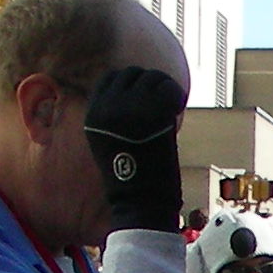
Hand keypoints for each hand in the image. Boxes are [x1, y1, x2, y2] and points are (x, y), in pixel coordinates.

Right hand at [84, 65, 187, 233]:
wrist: (140, 199)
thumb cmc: (131, 177)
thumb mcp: (112, 140)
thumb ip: (118, 115)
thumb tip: (139, 93)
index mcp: (94, 112)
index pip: (111, 78)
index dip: (132, 84)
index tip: (145, 98)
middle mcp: (108, 106)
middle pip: (133, 73)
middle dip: (150, 84)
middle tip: (162, 103)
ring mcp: (130, 106)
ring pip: (152, 77)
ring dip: (165, 89)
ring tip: (171, 107)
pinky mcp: (153, 111)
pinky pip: (168, 88)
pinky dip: (177, 95)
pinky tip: (177, 108)